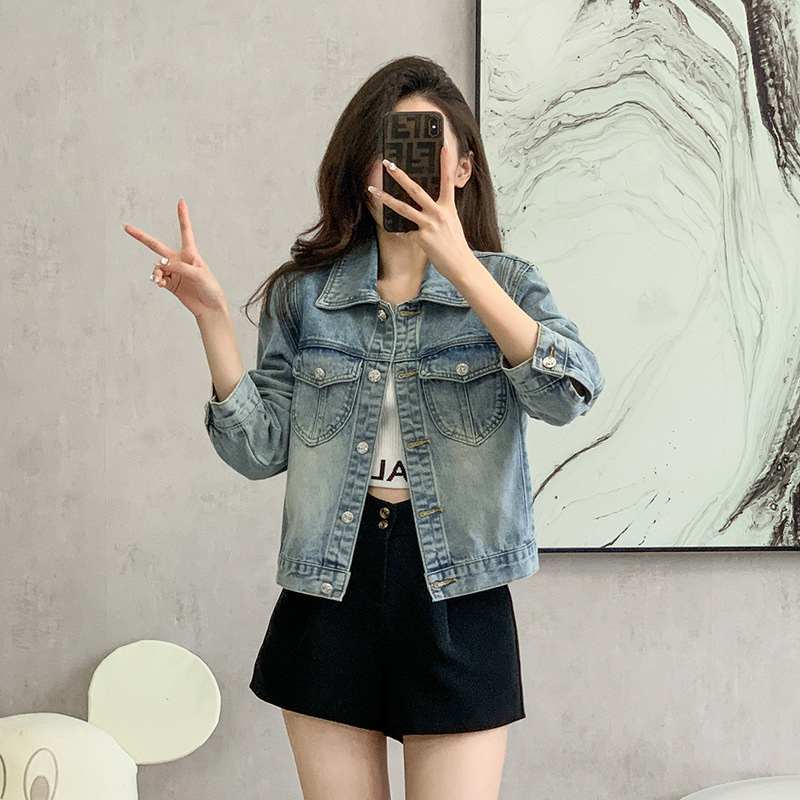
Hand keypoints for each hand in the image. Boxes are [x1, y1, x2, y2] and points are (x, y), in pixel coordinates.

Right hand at [123, 198, 227, 319]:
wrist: (210, 308)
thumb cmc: (210, 289)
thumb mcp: (199, 275)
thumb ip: (180, 267)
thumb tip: (163, 265)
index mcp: (191, 253)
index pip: (186, 231)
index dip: (183, 216)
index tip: (181, 201)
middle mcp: (180, 260)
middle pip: (157, 245)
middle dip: (142, 237)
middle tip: (126, 227)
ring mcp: (174, 272)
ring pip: (157, 266)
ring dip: (156, 272)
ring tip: (160, 280)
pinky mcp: (170, 283)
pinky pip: (157, 277)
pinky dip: (157, 280)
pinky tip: (161, 284)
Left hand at [367, 141, 473, 279]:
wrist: (461, 266)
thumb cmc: (456, 246)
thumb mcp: (452, 223)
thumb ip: (441, 212)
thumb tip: (429, 207)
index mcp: (449, 207)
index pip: (447, 180)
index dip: (445, 162)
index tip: (442, 145)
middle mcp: (439, 213)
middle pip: (416, 190)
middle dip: (400, 176)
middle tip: (388, 164)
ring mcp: (430, 225)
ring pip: (403, 208)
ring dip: (386, 199)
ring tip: (373, 190)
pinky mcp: (422, 239)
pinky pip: (405, 233)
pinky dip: (401, 232)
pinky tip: (396, 231)